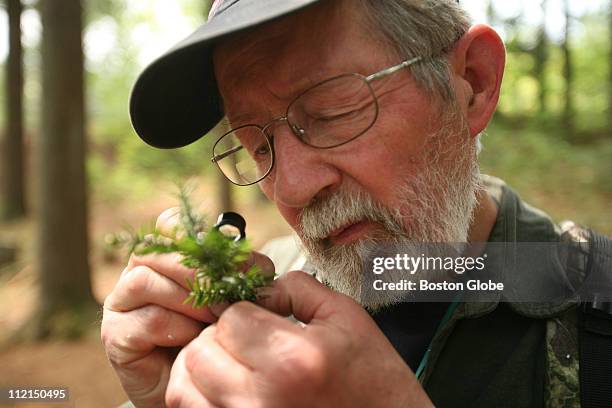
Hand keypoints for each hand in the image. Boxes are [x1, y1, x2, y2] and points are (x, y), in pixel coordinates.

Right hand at [101, 208, 273, 406]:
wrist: (200, 383)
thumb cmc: (216, 333)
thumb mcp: (233, 295)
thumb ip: (238, 273)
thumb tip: (254, 262)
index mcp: (165, 255)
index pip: (169, 224)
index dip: (197, 235)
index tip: (232, 259)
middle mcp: (137, 272)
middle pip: (157, 250)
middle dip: (199, 270)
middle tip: (228, 294)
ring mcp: (121, 302)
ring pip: (144, 280)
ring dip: (188, 299)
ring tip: (214, 318)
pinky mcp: (115, 335)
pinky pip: (146, 319)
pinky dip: (176, 327)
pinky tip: (193, 339)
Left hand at [165, 271, 432, 407]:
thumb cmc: (373, 381)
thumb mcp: (347, 319)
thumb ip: (298, 288)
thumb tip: (258, 288)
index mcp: (293, 359)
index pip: (231, 318)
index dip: (243, 311)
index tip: (260, 319)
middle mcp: (262, 399)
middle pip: (201, 351)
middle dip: (218, 338)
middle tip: (244, 341)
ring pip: (184, 388)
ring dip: (201, 368)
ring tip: (229, 364)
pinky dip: (199, 397)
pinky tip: (225, 388)